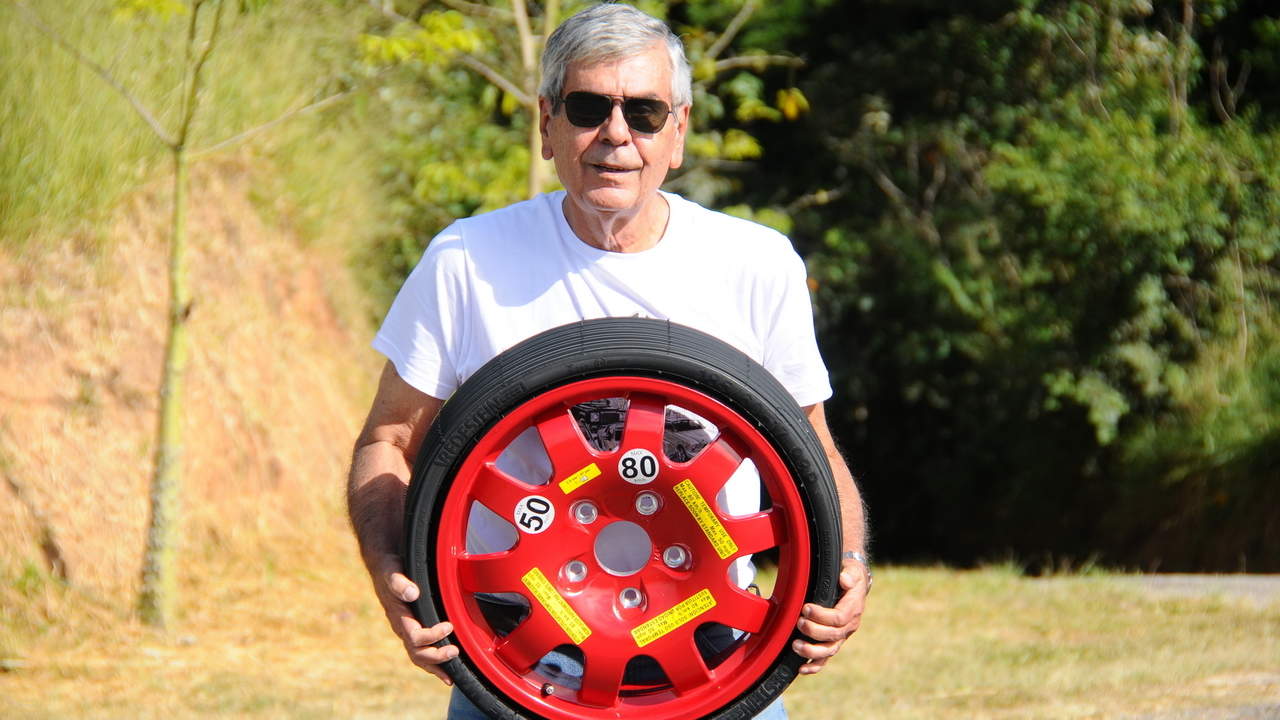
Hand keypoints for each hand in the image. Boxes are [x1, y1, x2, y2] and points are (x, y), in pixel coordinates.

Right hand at [371, 552, 458, 683]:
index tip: (448, 626)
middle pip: (416, 653)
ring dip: (436, 665)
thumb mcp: (391, 572)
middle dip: (436, 657)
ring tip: (451, 673)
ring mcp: (405, 631)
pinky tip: (445, 671)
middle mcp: (401, 628)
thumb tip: (412, 594)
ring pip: (418, 657)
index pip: (414, 637)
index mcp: (398, 617)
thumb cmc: (389, 570)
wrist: (383, 568)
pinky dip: (433, 664)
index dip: (432, 636)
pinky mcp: (411, 630)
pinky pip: (421, 652)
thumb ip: (399, 583)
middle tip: (454, 651)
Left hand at [792, 557, 868, 674]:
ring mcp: (842, 637)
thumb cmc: (850, 576)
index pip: (839, 618)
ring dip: (811, 651)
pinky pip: (826, 658)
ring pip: (829, 650)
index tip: (806, 608)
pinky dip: (814, 666)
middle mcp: (849, 626)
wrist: (854, 584)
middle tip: (799, 622)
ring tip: (796, 645)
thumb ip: (849, 574)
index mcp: (853, 609)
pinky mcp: (834, 642)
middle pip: (833, 636)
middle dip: (813, 630)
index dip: (822, 615)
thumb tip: (844, 579)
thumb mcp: (853, 570)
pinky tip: (801, 669)